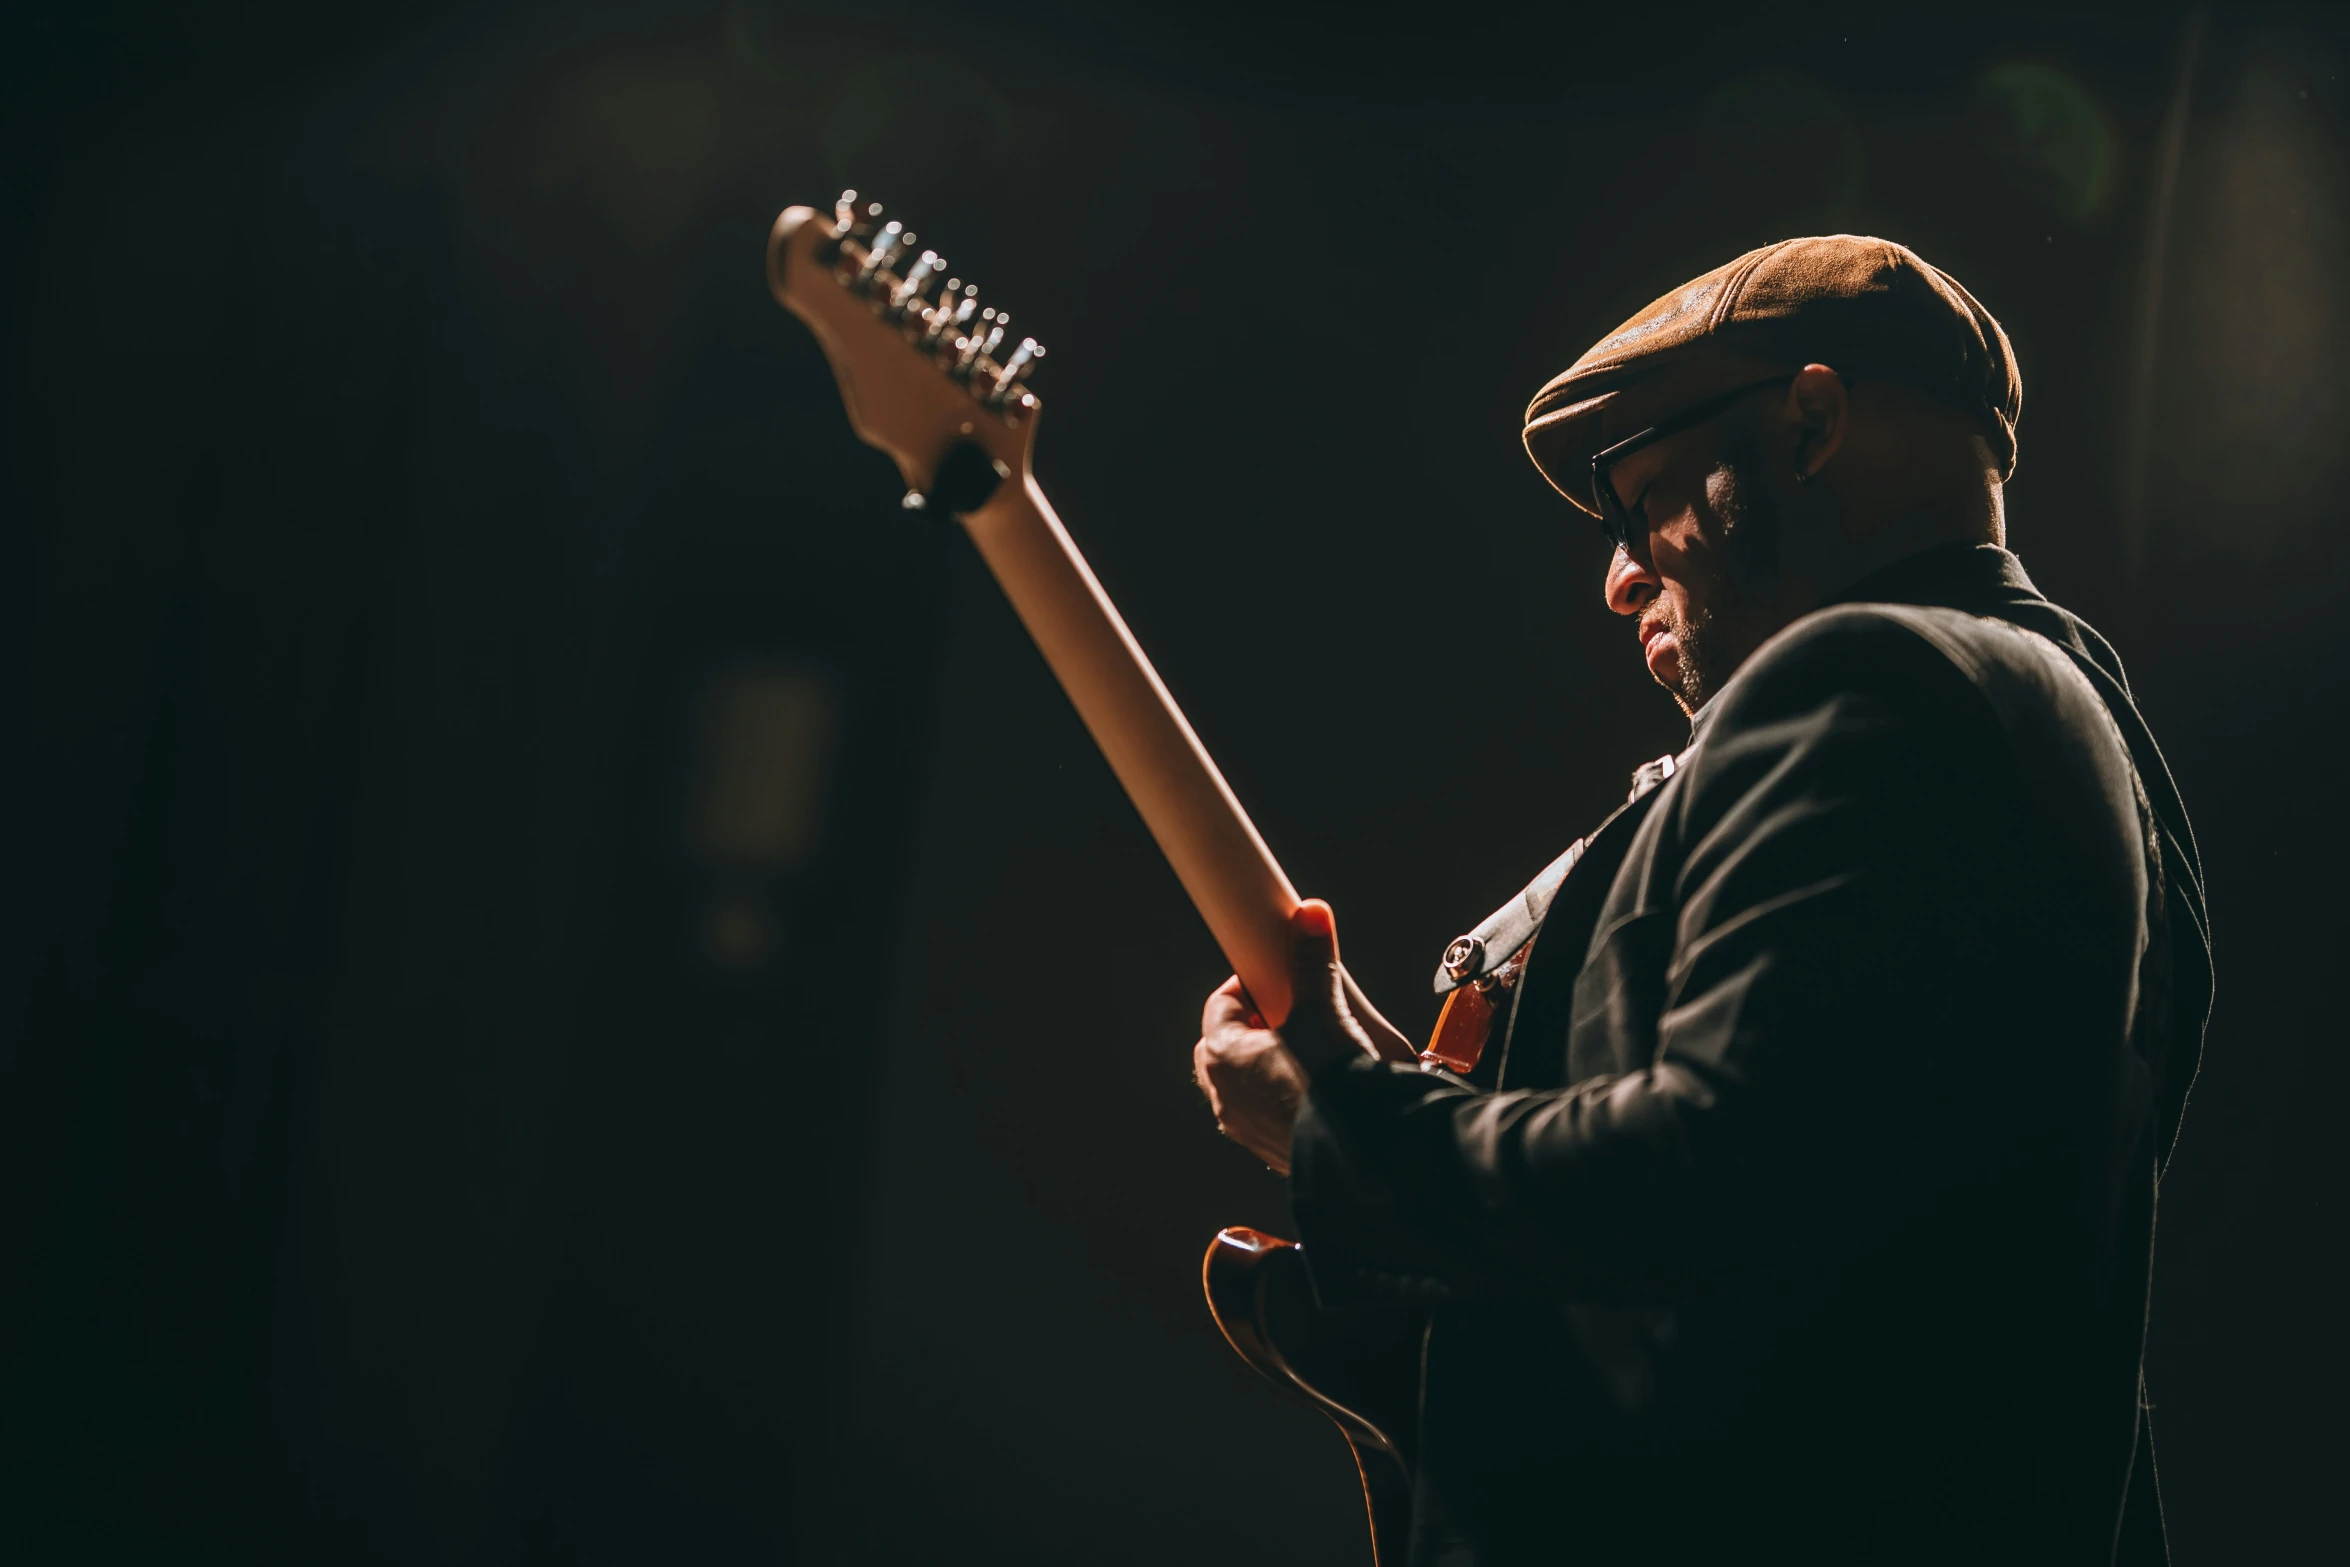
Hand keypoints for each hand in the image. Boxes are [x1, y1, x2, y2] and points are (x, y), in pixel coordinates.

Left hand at [1192, 899, 1383, 1173]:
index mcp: (1222, 1054)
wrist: (1360, 1151)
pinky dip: (1284, 1096)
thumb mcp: (1322, 1012)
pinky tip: (1318, 1089)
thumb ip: (1314, 963)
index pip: (1222, 1004)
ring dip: (1269, 1063)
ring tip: (1311, 1051)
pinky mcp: (1271, 1150)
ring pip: (1247, 1082)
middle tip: (1294, 1013)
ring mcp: (1245, 1126)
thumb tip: (1311, 915)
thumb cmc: (1330, 1082)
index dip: (1251, 986)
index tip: (1277, 979)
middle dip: (1258, 1024)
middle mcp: (1224, 1093)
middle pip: (1229, 1043)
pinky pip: (1268, 1113)